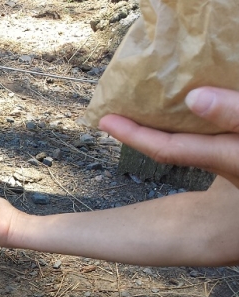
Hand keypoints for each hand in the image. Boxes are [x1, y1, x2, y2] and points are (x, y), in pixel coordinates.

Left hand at [99, 87, 238, 186]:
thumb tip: (193, 98)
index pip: (166, 148)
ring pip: (191, 141)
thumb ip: (234, 112)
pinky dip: (196, 119)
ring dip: (169, 123)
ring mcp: (235, 161)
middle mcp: (226, 164)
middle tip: (119, 108)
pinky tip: (198, 104)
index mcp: (226, 157)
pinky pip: (211, 136)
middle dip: (143, 129)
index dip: (133, 135)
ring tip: (152, 102)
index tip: (105, 120)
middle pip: (172, 147)